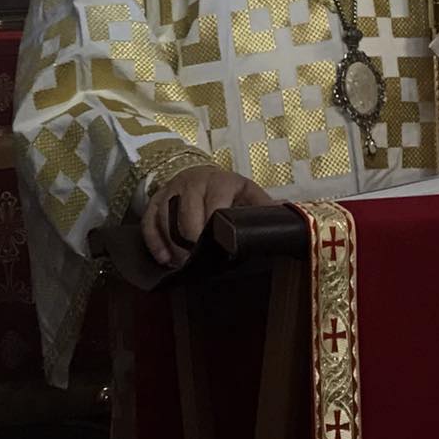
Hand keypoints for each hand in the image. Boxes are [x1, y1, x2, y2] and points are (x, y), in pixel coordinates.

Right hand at [141, 166, 271, 267]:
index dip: (213, 231)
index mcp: (221, 181)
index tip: (217, 251)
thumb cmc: (228, 191)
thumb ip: (263, 207)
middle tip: (198, 263)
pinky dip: (154, 242)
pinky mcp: (155, 199)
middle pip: (186, 217)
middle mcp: (193, 182)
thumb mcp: (248, 194)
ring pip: (165, 218)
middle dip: (191, 244)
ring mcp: (172, 189)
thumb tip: (289, 218)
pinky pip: (148, 220)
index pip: (214, 207)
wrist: (200, 174)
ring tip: (183, 265)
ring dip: (173, 246)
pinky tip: (164, 260)